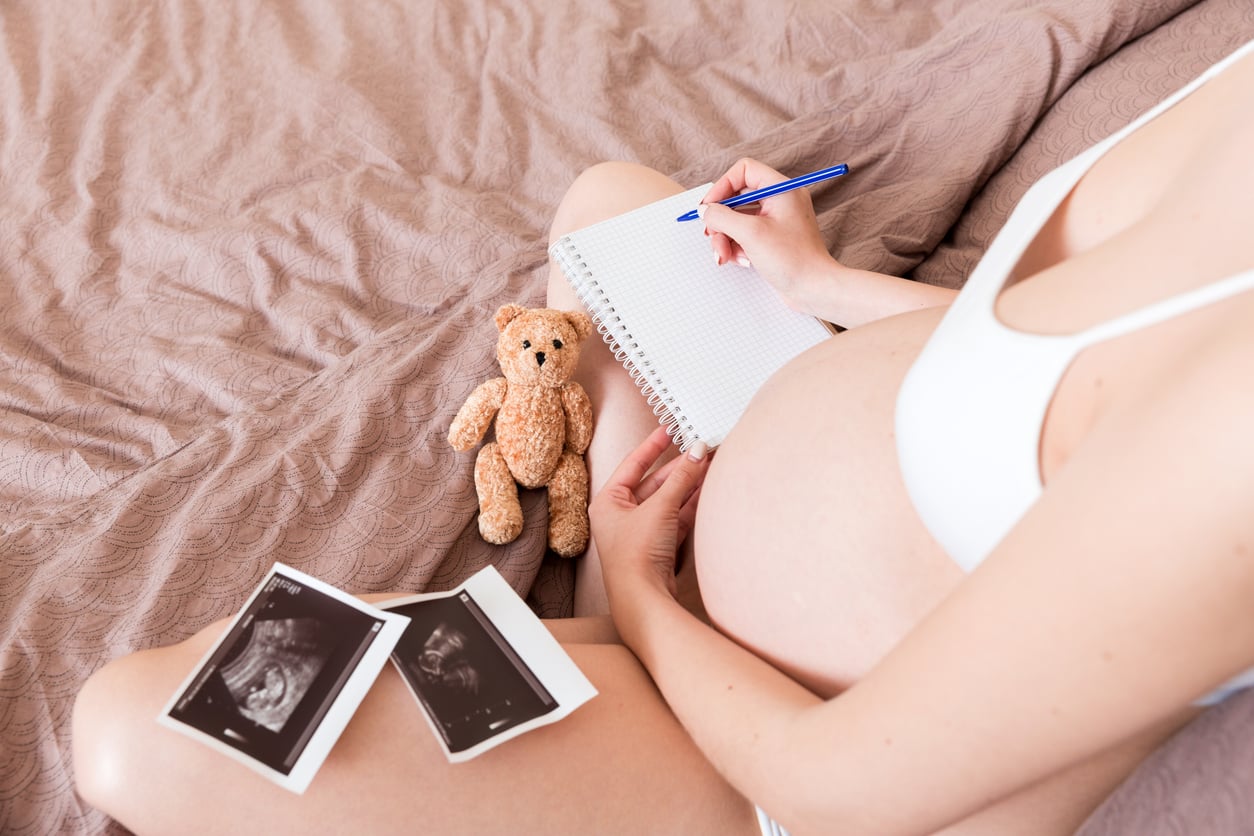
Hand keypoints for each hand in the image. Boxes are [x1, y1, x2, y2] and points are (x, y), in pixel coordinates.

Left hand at [589, 428, 710, 612]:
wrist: (643, 598)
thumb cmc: (636, 557)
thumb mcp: (660, 508)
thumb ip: (681, 478)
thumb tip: (697, 451)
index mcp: (608, 502)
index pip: (633, 464)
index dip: (653, 446)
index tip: (669, 430)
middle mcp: (621, 515)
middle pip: (654, 483)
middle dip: (679, 468)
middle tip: (701, 451)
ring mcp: (640, 531)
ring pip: (667, 500)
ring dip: (687, 485)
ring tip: (708, 466)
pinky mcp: (657, 546)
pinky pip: (675, 517)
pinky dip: (690, 504)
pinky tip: (706, 491)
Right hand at [699, 158, 840, 313]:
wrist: (815, 290)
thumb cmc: (792, 260)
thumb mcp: (750, 234)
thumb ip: (722, 217)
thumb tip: (705, 210)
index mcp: (781, 190)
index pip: (744, 171)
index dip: (722, 187)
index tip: (708, 208)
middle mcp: (779, 201)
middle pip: (736, 198)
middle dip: (721, 221)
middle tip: (713, 238)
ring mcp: (776, 221)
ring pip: (737, 220)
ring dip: (726, 238)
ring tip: (725, 257)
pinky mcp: (772, 240)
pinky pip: (745, 236)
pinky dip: (737, 248)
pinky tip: (743, 262)